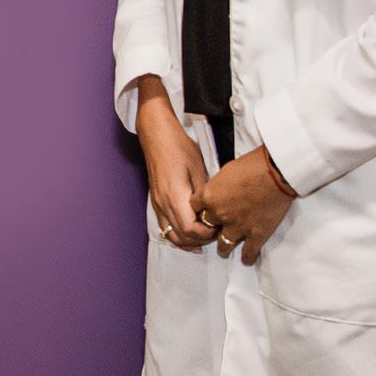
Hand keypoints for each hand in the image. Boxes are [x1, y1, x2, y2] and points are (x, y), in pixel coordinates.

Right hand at [134, 77, 218, 249]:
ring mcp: (157, 205)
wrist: (157, 135)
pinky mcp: (156, 202)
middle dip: (200, 240)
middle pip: (181, 237)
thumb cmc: (178, 147)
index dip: (207, 234)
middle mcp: (163, 205)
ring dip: (188, 241)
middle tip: (216, 232)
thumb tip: (213, 211)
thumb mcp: (198, 169)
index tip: (220, 227)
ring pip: (171, 235)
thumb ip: (204, 194)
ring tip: (205, 236)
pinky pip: (165, 227)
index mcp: (175, 197)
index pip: (191, 230)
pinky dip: (177, 234)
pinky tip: (189, 234)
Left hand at [192, 148, 294, 267]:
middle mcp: (219, 214)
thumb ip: (218, 186)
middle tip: (214, 230)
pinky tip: (246, 260)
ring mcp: (237, 227)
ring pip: (224, 246)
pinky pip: (248, 253)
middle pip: (206, 228)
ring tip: (225, 250)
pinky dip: (247, 258)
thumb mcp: (226, 170)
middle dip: (210, 228)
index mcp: (210, 196)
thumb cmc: (252, 164)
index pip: (194, 207)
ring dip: (224, 248)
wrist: (276, 173)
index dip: (199, 209)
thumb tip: (219, 191)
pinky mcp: (256, 235)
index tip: (203, 211)